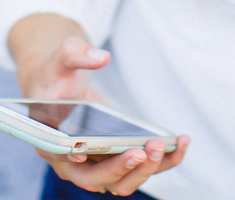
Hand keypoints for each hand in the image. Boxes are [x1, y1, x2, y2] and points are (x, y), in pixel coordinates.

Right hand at [10, 22, 189, 196]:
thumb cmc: (56, 74)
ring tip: (169, 144)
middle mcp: (72, 163)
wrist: (61, 83)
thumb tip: (101, 57)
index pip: (69, 164)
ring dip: (147, 169)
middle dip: (126, 167)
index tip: (109, 154)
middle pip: (99, 180)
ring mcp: (96, 164)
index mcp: (52, 143)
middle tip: (150, 147)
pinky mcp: (114, 157)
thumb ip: (75, 53)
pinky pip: (140, 168)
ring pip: (123, 181)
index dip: (89, 166)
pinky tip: (182, 141)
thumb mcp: (61, 57)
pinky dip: (163, 161)